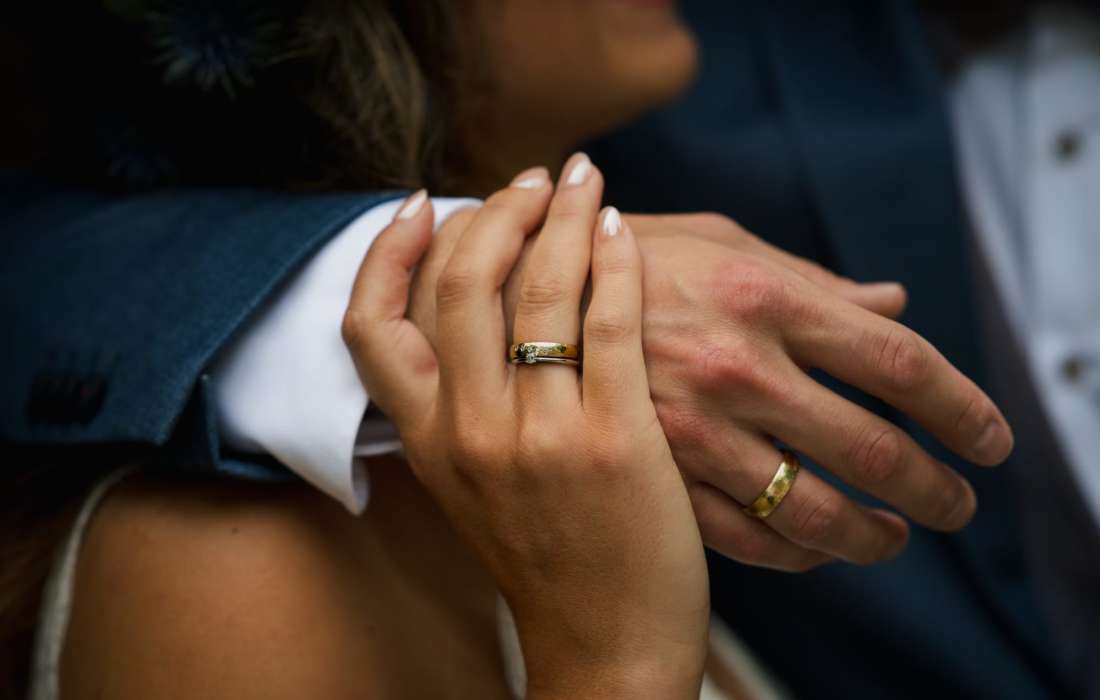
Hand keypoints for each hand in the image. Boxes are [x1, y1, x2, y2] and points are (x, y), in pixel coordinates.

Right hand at [342, 159, 708, 698]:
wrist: (605, 648)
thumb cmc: (548, 558)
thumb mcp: (473, 486)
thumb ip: (459, 407)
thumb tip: (472, 315)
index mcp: (428, 444)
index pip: (370, 328)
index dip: (384, 253)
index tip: (420, 202)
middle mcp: (470, 434)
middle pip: (459, 285)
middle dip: (493, 211)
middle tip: (530, 179)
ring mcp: (540, 438)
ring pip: (537, 290)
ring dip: (559, 217)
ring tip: (581, 179)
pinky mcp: (614, 442)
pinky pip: (609, 323)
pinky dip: (615, 263)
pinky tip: (622, 231)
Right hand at [406, 178, 1012, 571]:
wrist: (508, 297)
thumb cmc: (624, 256)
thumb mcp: (718, 243)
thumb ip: (809, 278)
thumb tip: (892, 302)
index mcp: (761, 294)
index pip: (898, 361)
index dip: (962, 407)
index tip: (991, 440)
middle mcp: (734, 365)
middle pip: (874, 447)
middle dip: (935, 487)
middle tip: (958, 503)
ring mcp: (690, 430)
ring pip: (812, 512)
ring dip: (873, 537)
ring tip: (896, 538)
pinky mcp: (651, 478)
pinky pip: (746, 540)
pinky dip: (796, 556)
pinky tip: (817, 550)